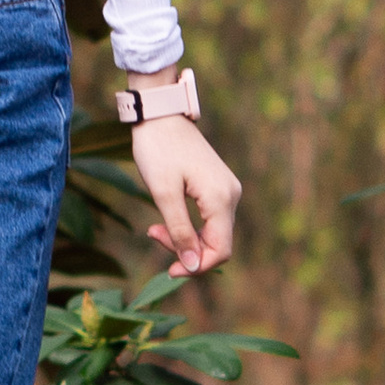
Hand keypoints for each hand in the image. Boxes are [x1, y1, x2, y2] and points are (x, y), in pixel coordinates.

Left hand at [131, 117, 242, 277]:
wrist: (159, 114)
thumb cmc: (158, 149)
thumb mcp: (164, 194)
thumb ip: (180, 231)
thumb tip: (193, 266)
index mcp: (221, 198)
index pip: (221, 250)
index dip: (197, 266)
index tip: (169, 270)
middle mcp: (231, 195)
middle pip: (217, 243)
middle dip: (186, 250)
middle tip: (152, 234)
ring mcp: (226, 189)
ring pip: (212, 232)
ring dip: (185, 238)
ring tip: (154, 228)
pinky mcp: (217, 186)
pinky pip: (209, 218)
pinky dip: (189, 225)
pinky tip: (166, 219)